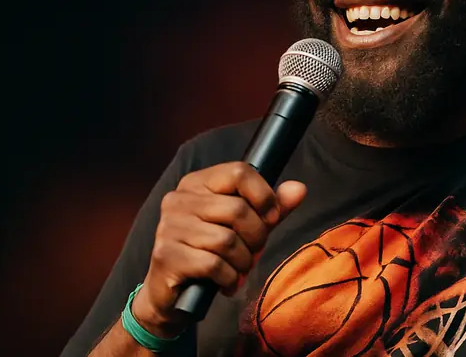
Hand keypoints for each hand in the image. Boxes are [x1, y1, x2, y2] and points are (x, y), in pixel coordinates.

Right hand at [131, 162, 306, 336]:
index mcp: (197, 183)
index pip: (240, 172)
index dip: (264, 196)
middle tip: (253, 252)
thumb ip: (272, 207)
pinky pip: (214, 265)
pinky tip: (227, 282)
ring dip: (243, 262)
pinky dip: (229, 278)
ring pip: (227, 240)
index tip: (271, 218)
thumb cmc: (211, 252)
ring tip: (239, 268)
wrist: (170, 292)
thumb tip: (299, 189)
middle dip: (256, 237)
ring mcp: (169, 227)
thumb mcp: (245, 226)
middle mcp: (179, 199)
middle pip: (238, 209)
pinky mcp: (166, 256)